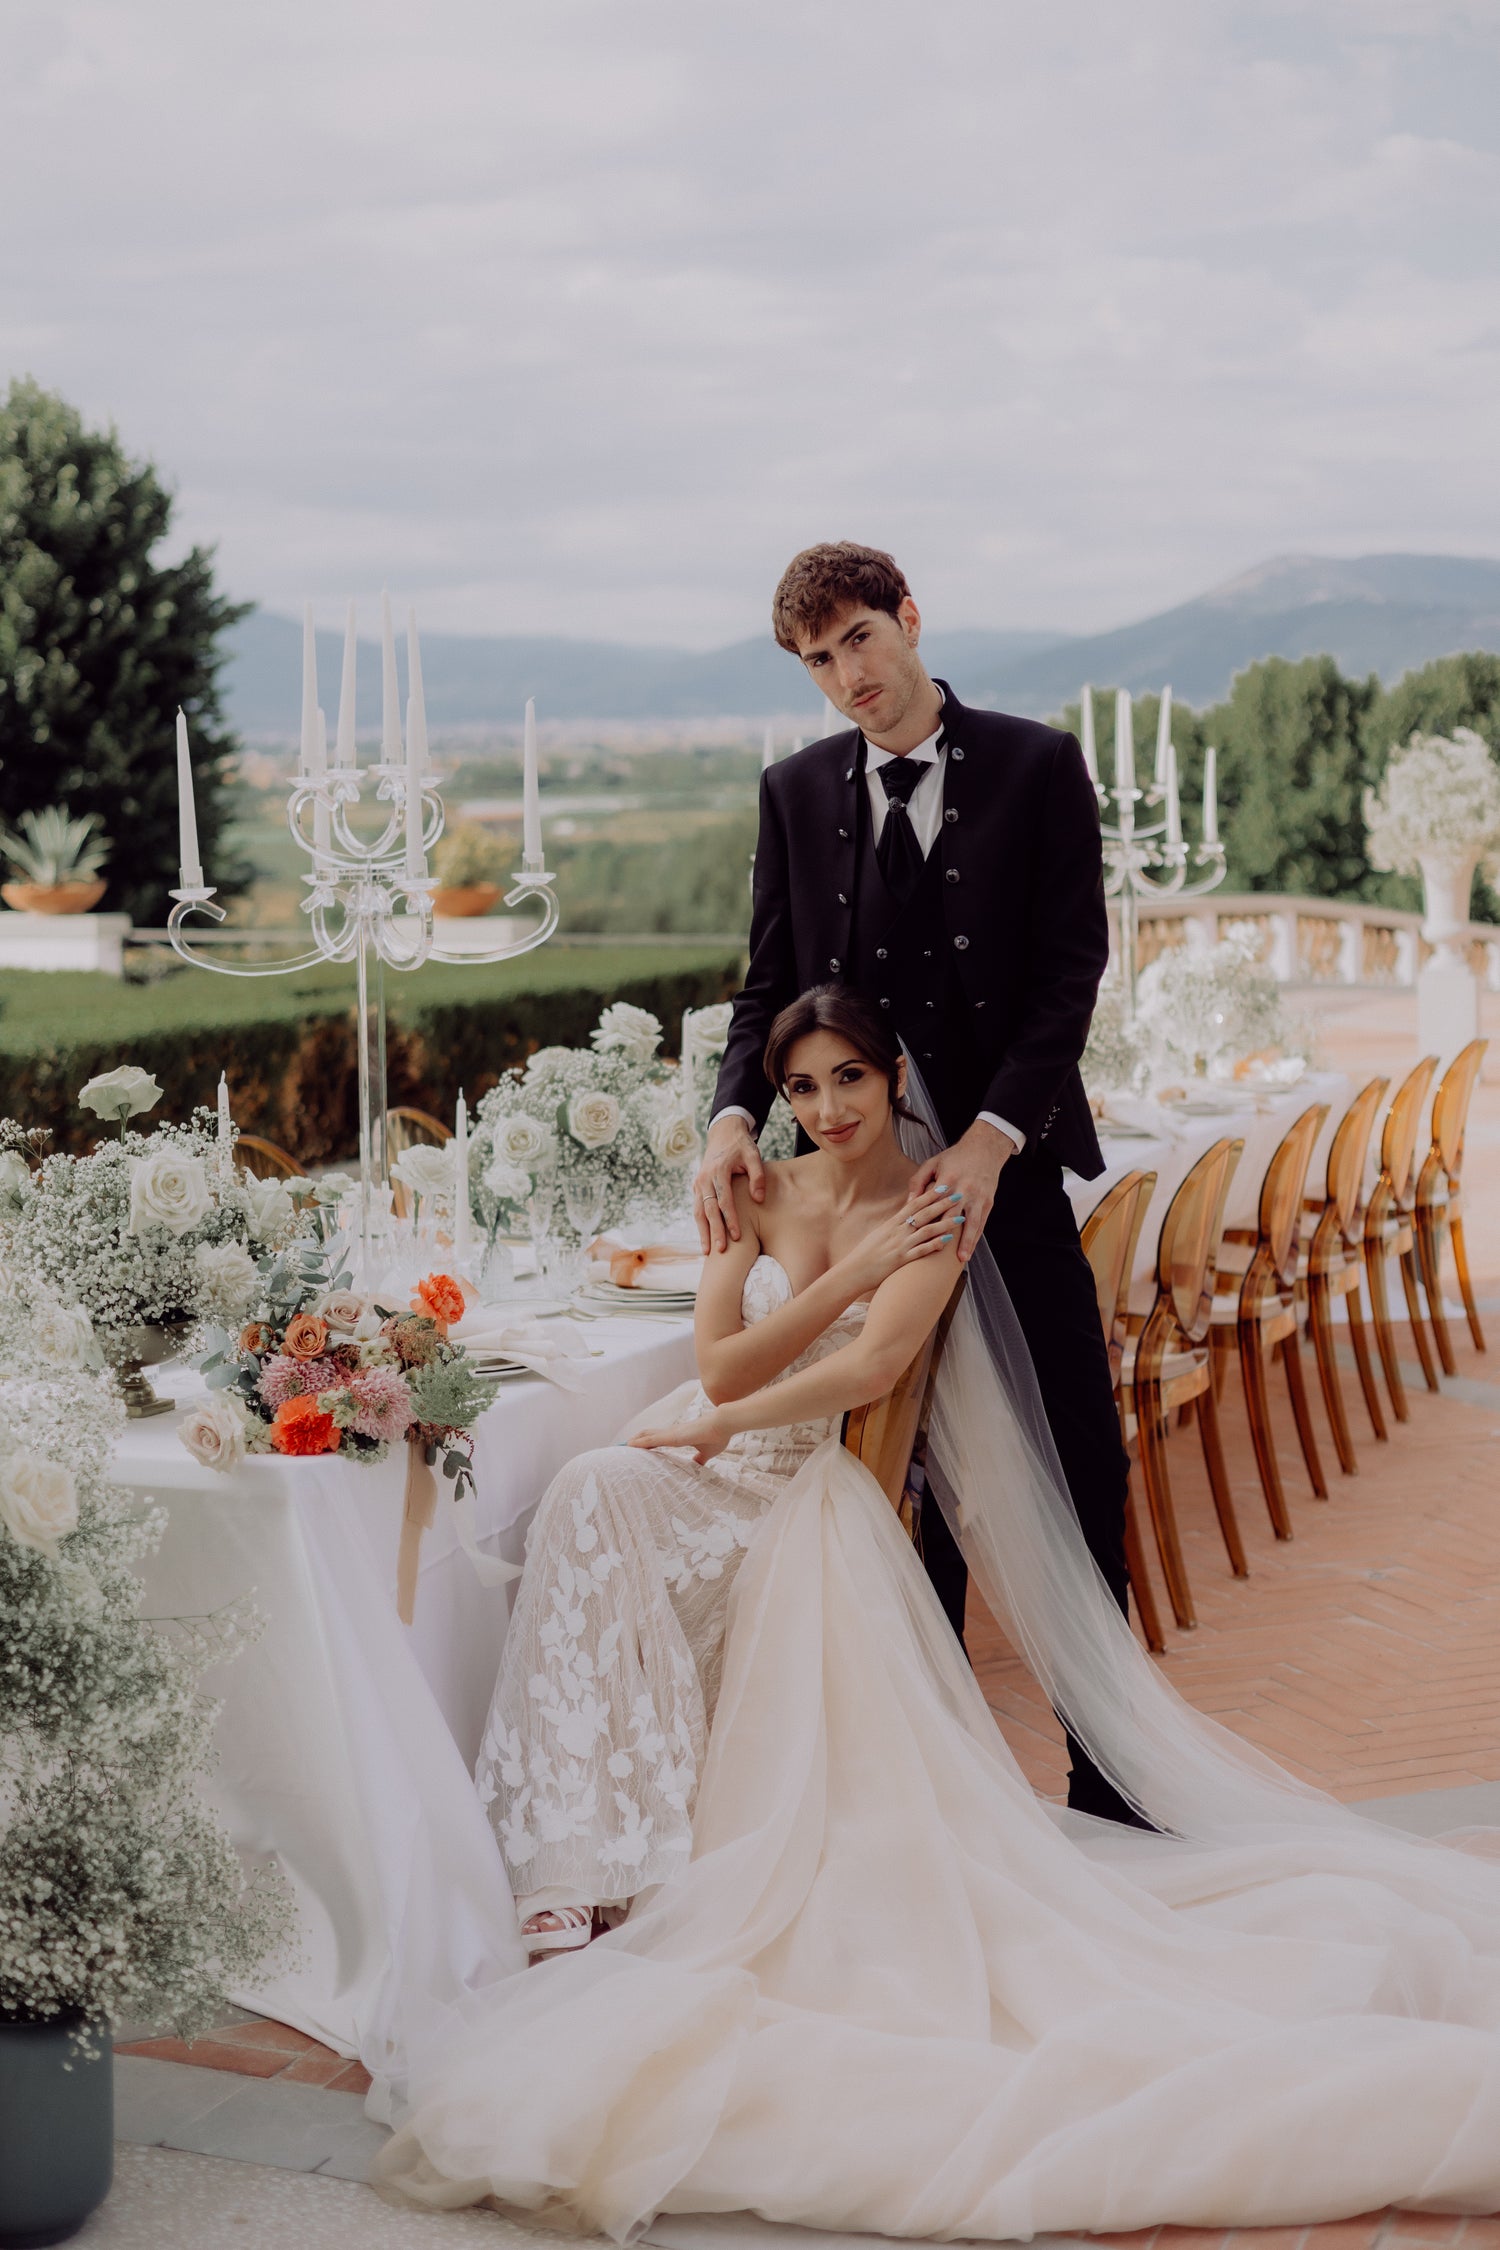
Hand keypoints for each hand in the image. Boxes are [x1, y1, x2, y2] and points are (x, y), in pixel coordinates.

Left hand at [629, 1409, 730, 1463]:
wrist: (724, 1424)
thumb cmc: (718, 1435)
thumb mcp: (707, 1453)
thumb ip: (700, 1460)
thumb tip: (698, 1466)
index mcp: (679, 1436)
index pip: (658, 1439)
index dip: (647, 1443)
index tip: (636, 1449)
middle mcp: (673, 1433)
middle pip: (649, 1435)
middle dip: (636, 1442)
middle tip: (623, 1448)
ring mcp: (672, 1433)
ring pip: (647, 1436)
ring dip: (634, 1442)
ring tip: (622, 1447)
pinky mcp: (674, 1436)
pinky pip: (653, 1439)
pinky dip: (641, 1442)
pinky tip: (631, 1445)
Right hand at [692, 1114, 765, 1253]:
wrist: (723, 1133)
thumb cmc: (741, 1146)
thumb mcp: (754, 1155)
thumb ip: (757, 1177)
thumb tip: (758, 1199)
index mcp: (718, 1171)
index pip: (724, 1201)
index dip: (731, 1220)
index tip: (738, 1236)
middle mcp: (704, 1178)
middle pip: (709, 1210)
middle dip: (714, 1232)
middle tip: (720, 1250)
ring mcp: (698, 1183)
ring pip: (698, 1211)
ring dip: (703, 1232)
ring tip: (707, 1251)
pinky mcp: (697, 1186)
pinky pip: (697, 1208)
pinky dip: (700, 1223)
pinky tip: (705, 1238)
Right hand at [838, 1181, 962, 1298]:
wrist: (853, 1272)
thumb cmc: (865, 1255)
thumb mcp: (879, 1235)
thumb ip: (893, 1226)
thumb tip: (904, 1218)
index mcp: (892, 1224)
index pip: (914, 1204)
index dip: (929, 1194)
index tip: (943, 1186)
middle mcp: (897, 1232)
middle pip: (923, 1214)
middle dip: (942, 1204)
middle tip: (958, 1195)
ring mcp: (900, 1246)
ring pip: (926, 1231)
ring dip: (945, 1223)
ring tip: (960, 1218)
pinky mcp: (901, 1260)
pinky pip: (921, 1251)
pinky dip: (935, 1244)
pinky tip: (948, 1241)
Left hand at [908, 1120, 1013, 1264]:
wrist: (985, 1148)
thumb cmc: (955, 1157)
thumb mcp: (933, 1163)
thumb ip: (918, 1182)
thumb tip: (909, 1203)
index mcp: (948, 1180)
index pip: (934, 1203)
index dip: (926, 1218)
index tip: (916, 1233)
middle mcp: (965, 1190)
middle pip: (953, 1216)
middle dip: (945, 1234)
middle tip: (936, 1251)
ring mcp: (978, 1197)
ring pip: (972, 1223)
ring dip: (967, 1242)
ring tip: (961, 1259)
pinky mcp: (988, 1202)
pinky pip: (981, 1223)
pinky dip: (976, 1238)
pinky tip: (970, 1250)